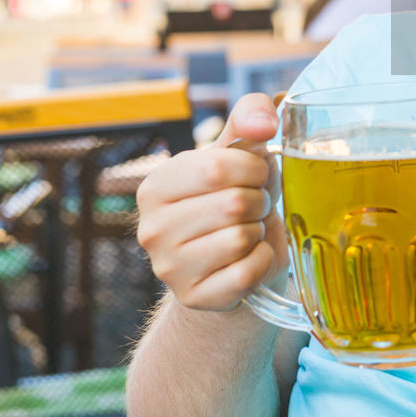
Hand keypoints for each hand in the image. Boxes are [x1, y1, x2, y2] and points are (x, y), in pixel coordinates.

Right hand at [136, 93, 287, 310]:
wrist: (228, 260)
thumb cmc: (234, 197)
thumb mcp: (237, 154)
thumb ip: (249, 119)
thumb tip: (264, 121)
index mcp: (156, 185)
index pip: (220, 166)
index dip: (254, 168)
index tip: (255, 175)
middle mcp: (151, 228)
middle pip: (234, 204)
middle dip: (259, 202)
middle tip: (252, 207)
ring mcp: (168, 268)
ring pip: (241, 239)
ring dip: (259, 232)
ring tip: (247, 230)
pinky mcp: (194, 297)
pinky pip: (248, 273)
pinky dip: (263, 261)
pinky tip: (250, 256)